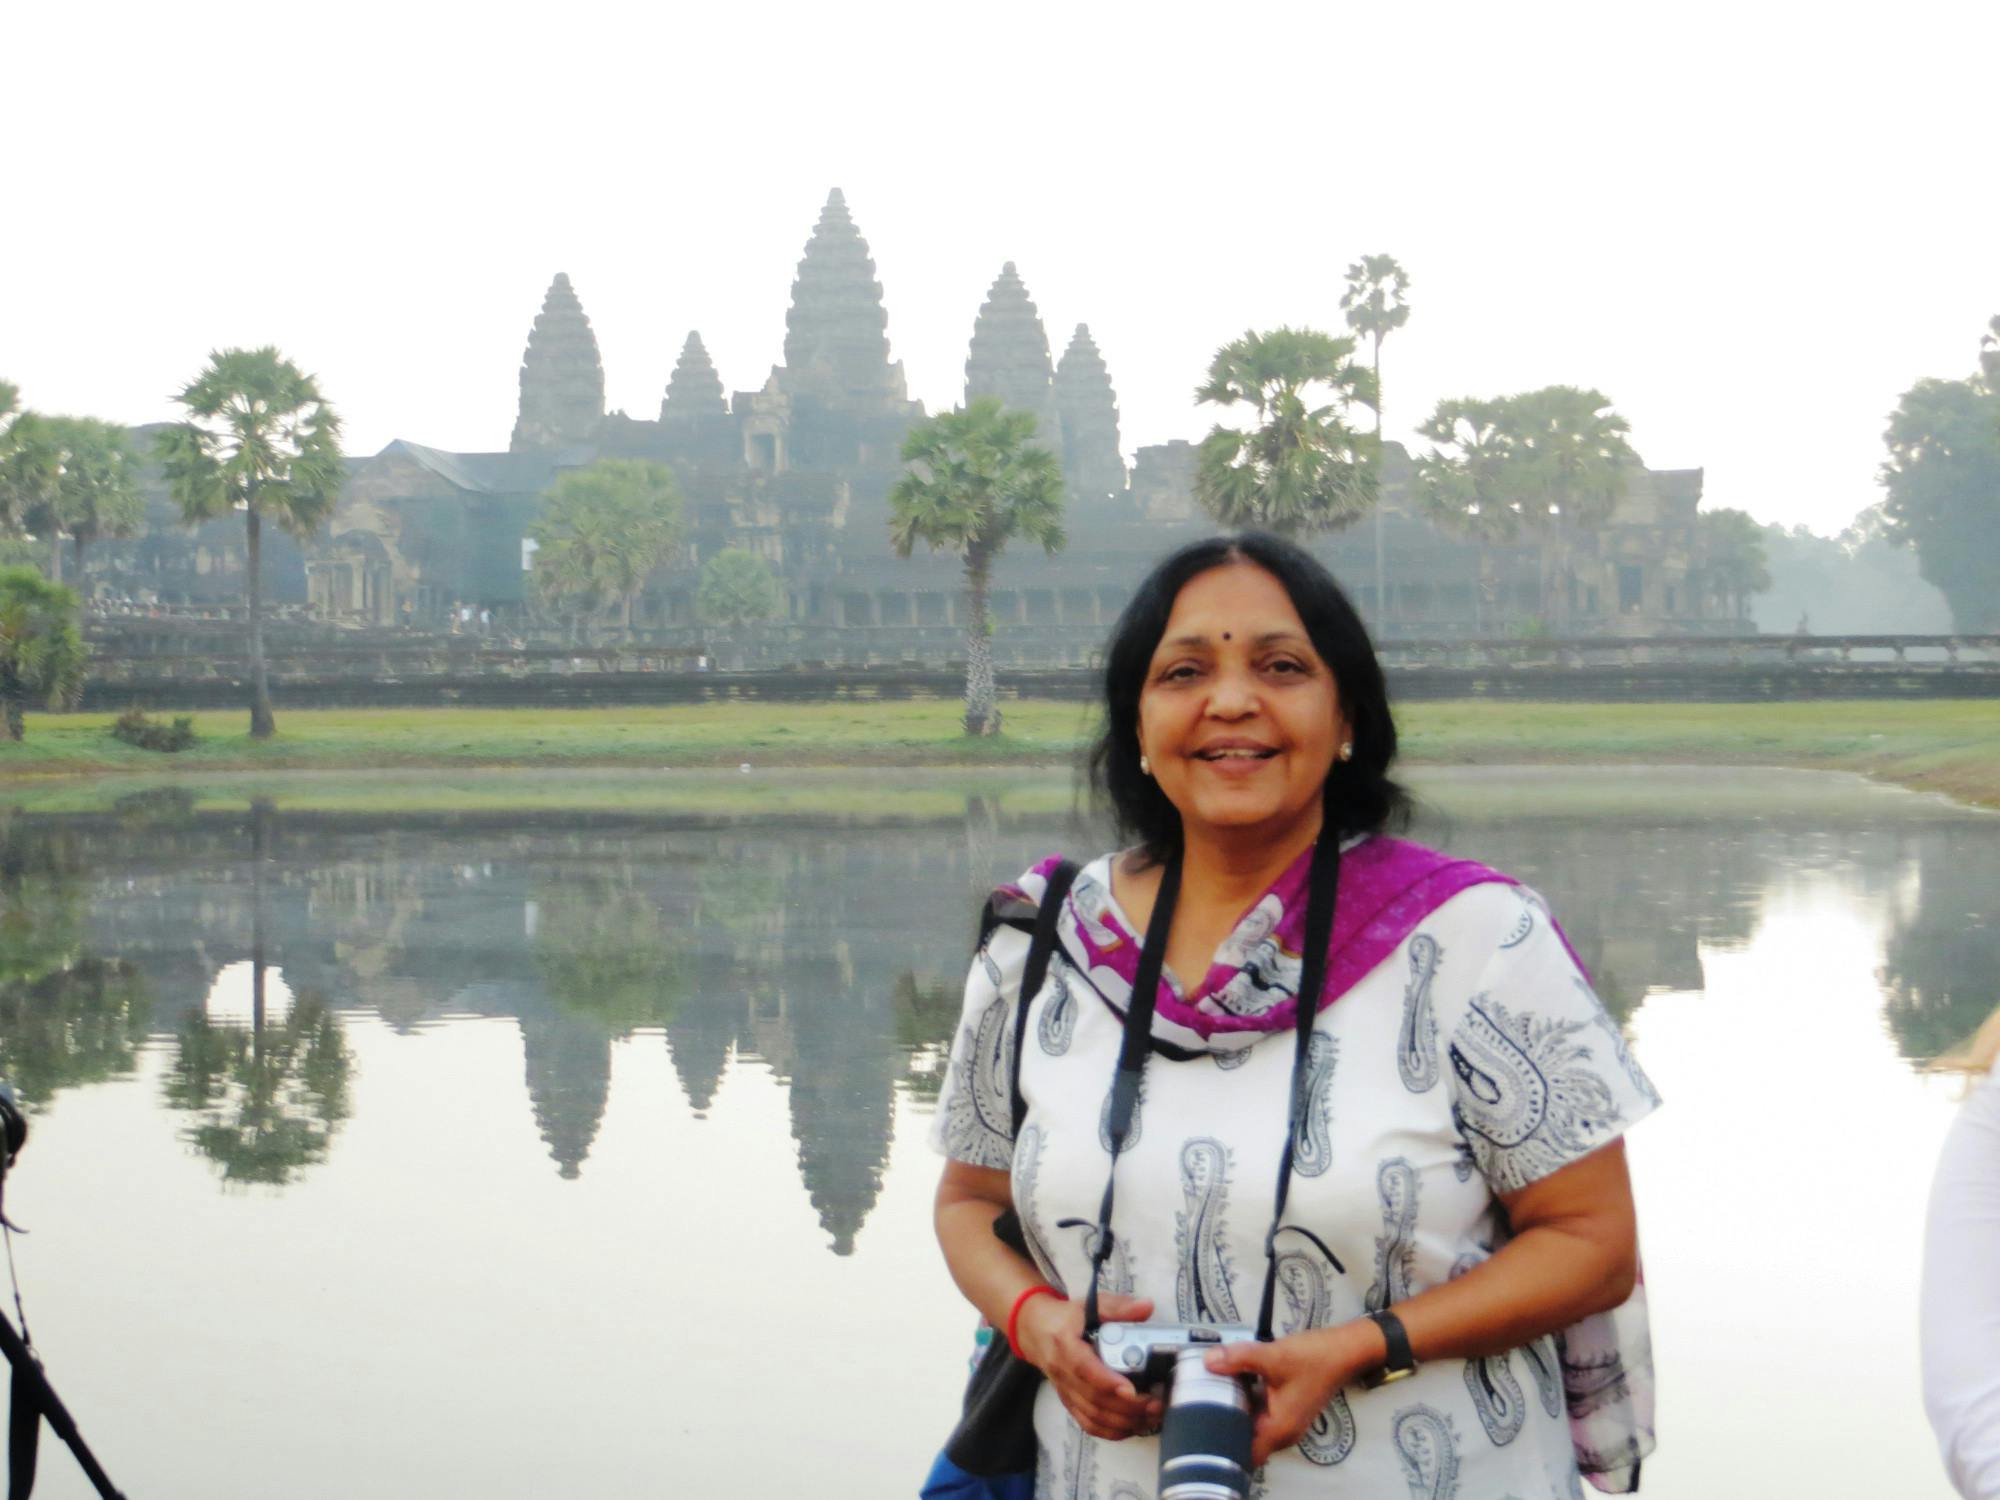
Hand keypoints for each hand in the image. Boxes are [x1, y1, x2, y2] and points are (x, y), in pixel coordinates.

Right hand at [1015, 1291, 1163, 1441]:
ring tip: (1151, 1417)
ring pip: (1092, 1416)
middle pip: (1093, 1398)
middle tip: (1156, 1404)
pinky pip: (1088, 1423)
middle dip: (1127, 1407)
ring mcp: (1065, 1391)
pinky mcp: (1069, 1403)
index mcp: (1064, 1345)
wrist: (1036, 1331)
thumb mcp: (1090, 1304)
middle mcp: (1062, 1372)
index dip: (1107, 1381)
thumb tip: (1147, 1307)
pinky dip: (1110, 1431)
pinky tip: (1132, 1427)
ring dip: (1123, 1421)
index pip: (1084, 1368)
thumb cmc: (1067, 1318)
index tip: (1131, 1390)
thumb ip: (1118, 1307)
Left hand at [1203, 1323, 1376, 1468]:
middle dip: (1225, 1420)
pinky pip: (1258, 1409)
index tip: (1204, 1423)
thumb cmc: (1315, 1359)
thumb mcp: (1273, 1356)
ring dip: (1235, 1406)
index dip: (1223, 1443)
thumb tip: (1208, 1361)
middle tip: (1202, 1398)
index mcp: (1279, 1430)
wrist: (1345, 1350)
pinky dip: (1246, 1398)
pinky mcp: (1285, 1406)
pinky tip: (1233, 1377)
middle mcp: (1282, 1432)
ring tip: (1213, 1385)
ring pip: (1250, 1421)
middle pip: (1244, 1437)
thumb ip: (1239, 1359)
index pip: (1244, 1454)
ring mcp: (1284, 1420)